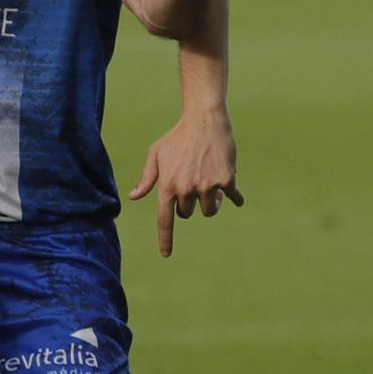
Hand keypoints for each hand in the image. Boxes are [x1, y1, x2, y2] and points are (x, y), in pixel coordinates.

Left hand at [128, 107, 242, 256]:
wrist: (204, 119)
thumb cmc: (177, 136)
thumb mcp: (156, 154)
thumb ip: (147, 177)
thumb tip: (134, 196)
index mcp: (167, 185)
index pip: (165, 219)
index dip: (165, 239)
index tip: (166, 254)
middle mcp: (186, 189)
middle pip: (188, 213)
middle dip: (189, 203)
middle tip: (193, 183)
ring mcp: (207, 185)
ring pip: (208, 210)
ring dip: (209, 202)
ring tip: (209, 183)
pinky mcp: (226, 180)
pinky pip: (231, 198)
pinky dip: (235, 198)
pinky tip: (238, 199)